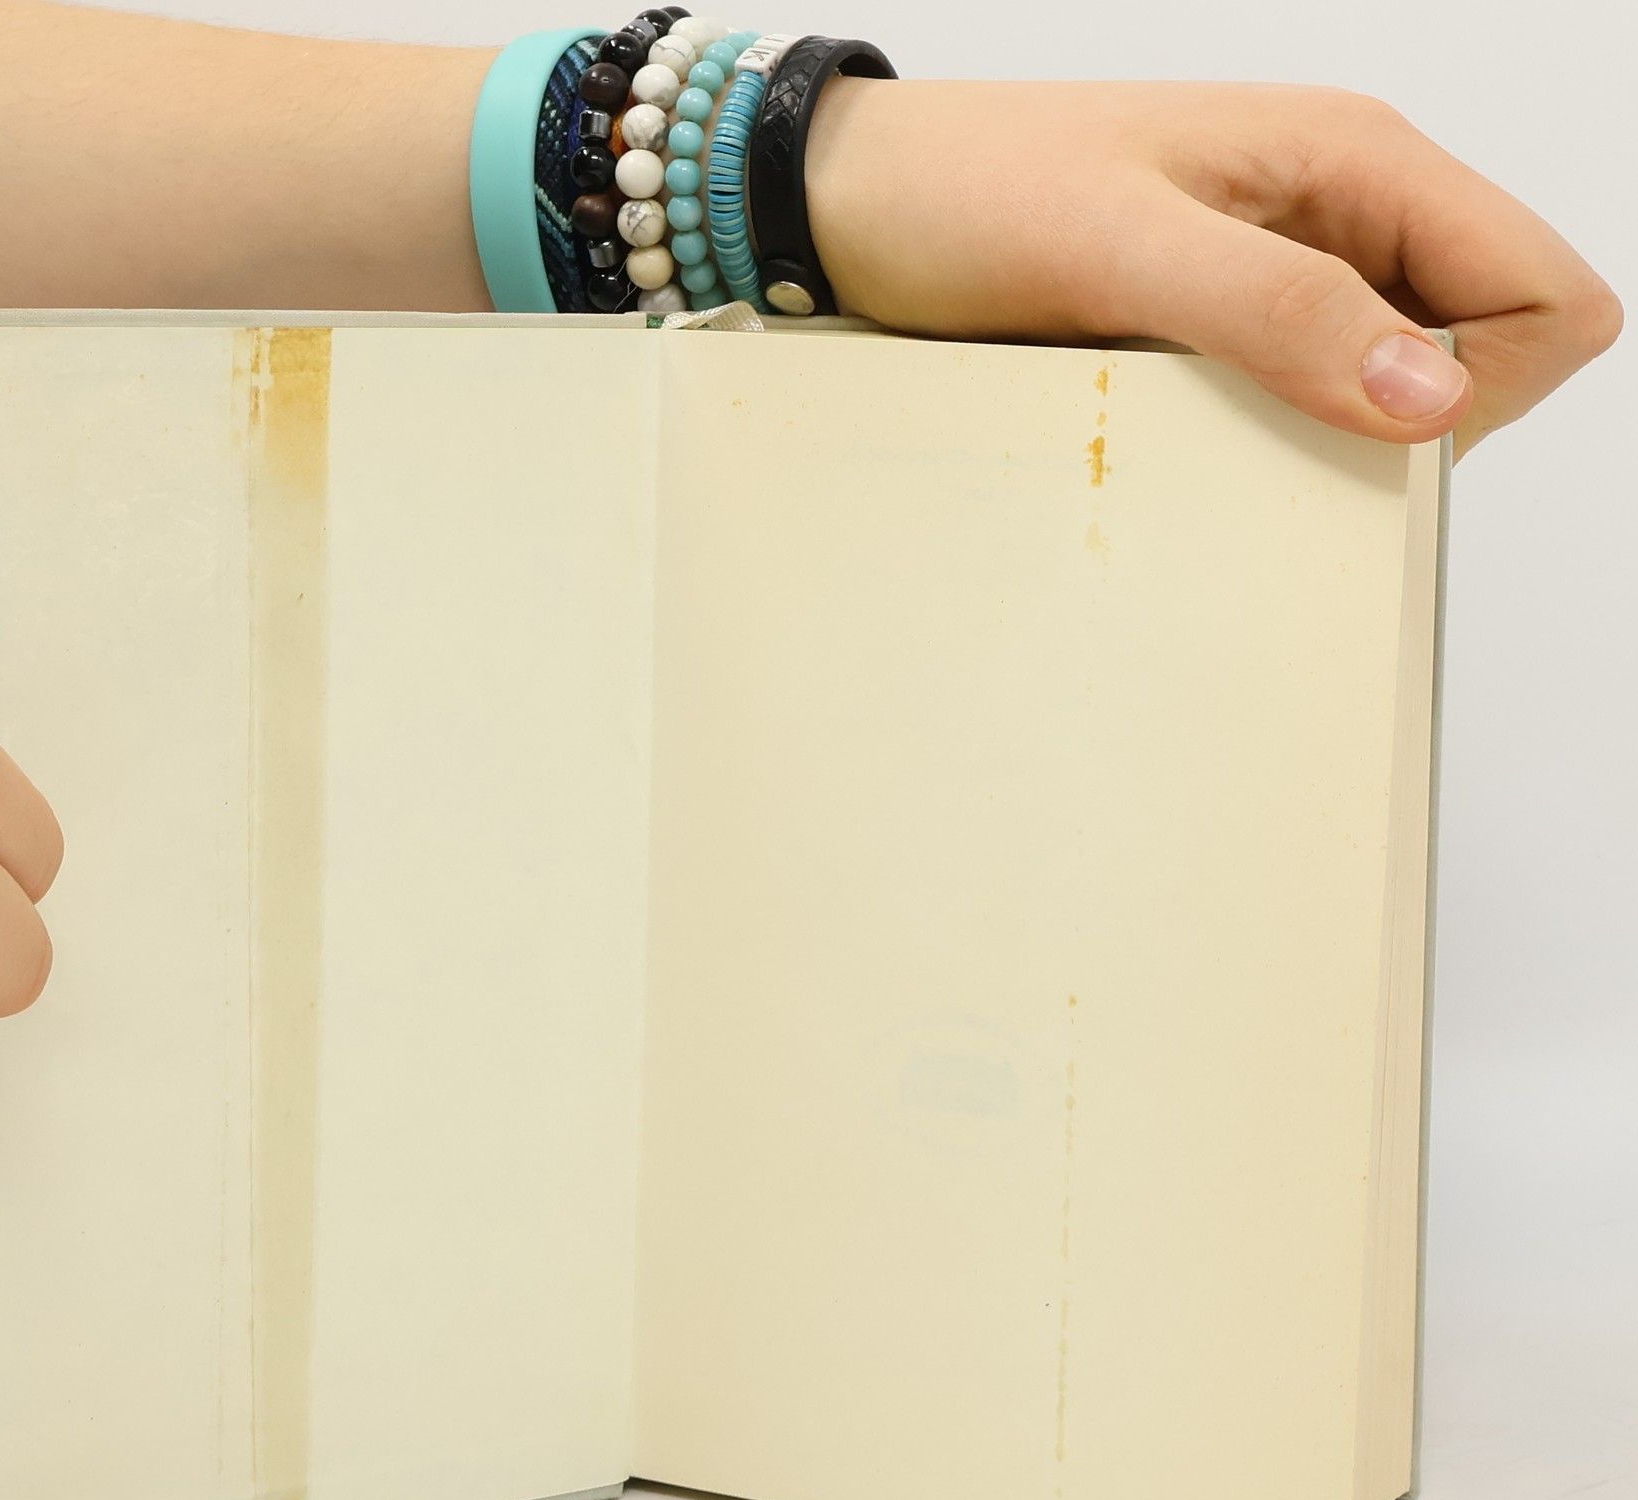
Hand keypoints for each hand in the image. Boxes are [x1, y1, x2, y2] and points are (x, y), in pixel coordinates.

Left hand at [807, 80, 1621, 454]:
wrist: (856, 200)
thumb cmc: (971, 190)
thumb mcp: (1124, 248)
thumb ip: (1280, 310)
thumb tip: (1430, 395)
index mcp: (1357, 162)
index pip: (1545, 293)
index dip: (1488, 383)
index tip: (1365, 426)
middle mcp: (1342, 212)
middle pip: (1488, 350)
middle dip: (1417, 420)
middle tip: (1280, 434)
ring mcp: (1284, 272)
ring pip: (1396, 384)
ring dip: (1337, 435)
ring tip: (1216, 430)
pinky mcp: (1222, 322)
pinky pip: (1302, 395)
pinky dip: (1273, 434)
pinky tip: (1190, 437)